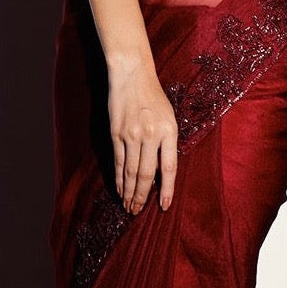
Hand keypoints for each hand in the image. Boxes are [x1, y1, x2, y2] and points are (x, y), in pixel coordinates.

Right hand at [107, 63, 177, 213]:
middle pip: (146, 174)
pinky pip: (118, 161)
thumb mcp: (169, 117)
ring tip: (128, 206)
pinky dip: (118, 178)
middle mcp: (151, 134)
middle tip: (138, 211)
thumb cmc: (154, 98)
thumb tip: (160, 172)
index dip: (166, 189)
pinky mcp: (116, 133)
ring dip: (129, 191)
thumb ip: (167, 143)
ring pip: (130, 171)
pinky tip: (120, 189)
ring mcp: (132, 134)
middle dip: (142, 196)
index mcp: (169, 131)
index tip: (163, 206)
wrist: (132, 75)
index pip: (168, 168)